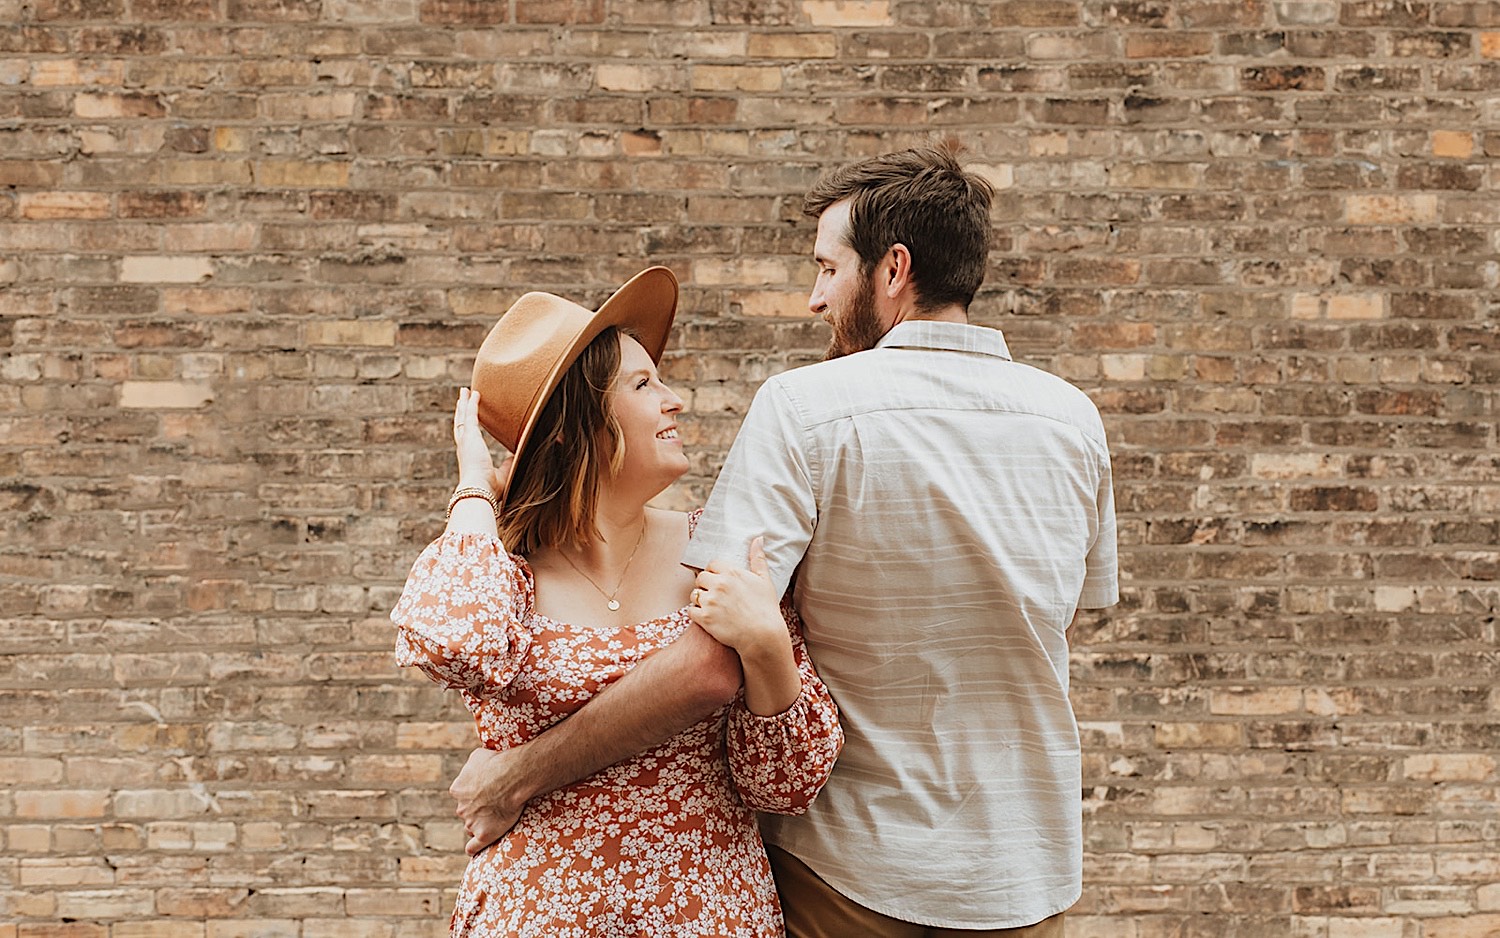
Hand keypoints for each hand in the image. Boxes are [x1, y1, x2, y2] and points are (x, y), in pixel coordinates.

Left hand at [450, 747, 526, 855]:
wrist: (512, 776)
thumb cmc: (498, 762)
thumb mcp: (477, 755)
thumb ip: (470, 766)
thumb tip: (471, 767)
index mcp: (457, 789)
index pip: (463, 796)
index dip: (475, 794)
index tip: (488, 791)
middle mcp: (461, 807)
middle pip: (467, 812)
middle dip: (477, 809)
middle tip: (495, 803)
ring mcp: (472, 822)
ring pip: (472, 827)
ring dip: (480, 824)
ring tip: (496, 819)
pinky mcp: (484, 834)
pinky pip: (473, 847)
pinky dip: (473, 849)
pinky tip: (474, 850)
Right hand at [453, 387, 512, 495]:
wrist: (479, 491)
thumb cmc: (490, 489)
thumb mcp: (504, 473)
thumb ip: (509, 463)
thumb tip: (518, 452)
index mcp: (470, 457)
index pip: (467, 439)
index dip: (467, 428)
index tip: (468, 419)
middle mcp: (464, 448)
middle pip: (460, 424)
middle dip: (461, 411)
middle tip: (461, 399)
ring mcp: (465, 441)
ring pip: (462, 417)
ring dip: (464, 403)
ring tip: (464, 391)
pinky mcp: (470, 436)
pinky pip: (470, 415)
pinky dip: (472, 404)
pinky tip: (474, 393)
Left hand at [687, 537, 787, 658]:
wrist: (763, 636)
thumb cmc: (766, 608)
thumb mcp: (765, 580)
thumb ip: (758, 558)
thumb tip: (758, 538)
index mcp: (732, 572)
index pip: (712, 564)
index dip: (714, 573)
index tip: (719, 582)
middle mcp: (719, 584)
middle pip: (700, 578)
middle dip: (705, 586)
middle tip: (714, 596)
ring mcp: (710, 601)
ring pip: (694, 594)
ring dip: (699, 600)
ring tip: (712, 608)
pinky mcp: (704, 618)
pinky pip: (691, 611)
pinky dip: (696, 614)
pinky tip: (708, 618)